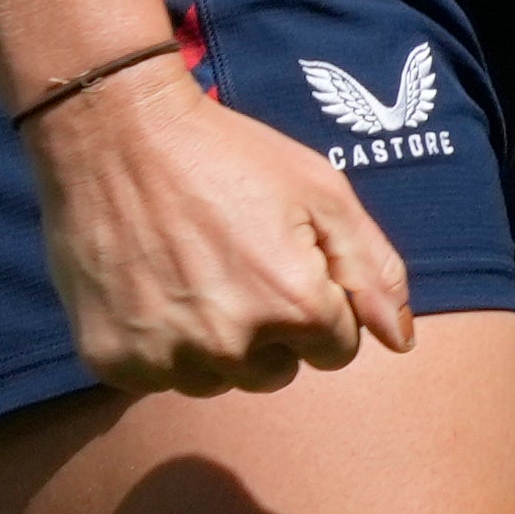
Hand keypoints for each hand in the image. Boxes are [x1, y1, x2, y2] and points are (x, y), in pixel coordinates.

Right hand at [31, 62, 411, 394]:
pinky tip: (152, 287)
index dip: (318, 303)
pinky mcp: (114, 360)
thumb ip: (372, 270)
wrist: (116, 134)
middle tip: (236, 264)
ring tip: (193, 273)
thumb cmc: (228, 155)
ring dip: (215, 343)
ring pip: (218, 379)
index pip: (338, 350)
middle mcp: (232, 345)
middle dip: (270, 330)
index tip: (286, 261)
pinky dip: (160, 345)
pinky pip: (157, 377)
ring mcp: (167, 357)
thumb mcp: (321, 192)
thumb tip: (400, 341)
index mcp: (294, 305)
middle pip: (277, 372)